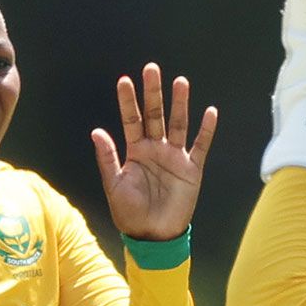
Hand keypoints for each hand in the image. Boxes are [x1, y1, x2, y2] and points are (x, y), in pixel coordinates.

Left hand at [91, 62, 217, 240]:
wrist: (153, 236)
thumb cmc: (130, 213)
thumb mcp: (113, 185)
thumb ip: (107, 158)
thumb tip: (96, 131)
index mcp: (135, 151)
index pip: (131, 119)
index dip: (128, 101)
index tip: (124, 80)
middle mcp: (155, 149)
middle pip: (155, 115)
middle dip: (153, 93)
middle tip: (152, 69)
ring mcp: (174, 157)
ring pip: (178, 124)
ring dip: (180, 104)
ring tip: (181, 82)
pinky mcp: (192, 169)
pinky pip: (200, 146)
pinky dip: (206, 130)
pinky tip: (210, 112)